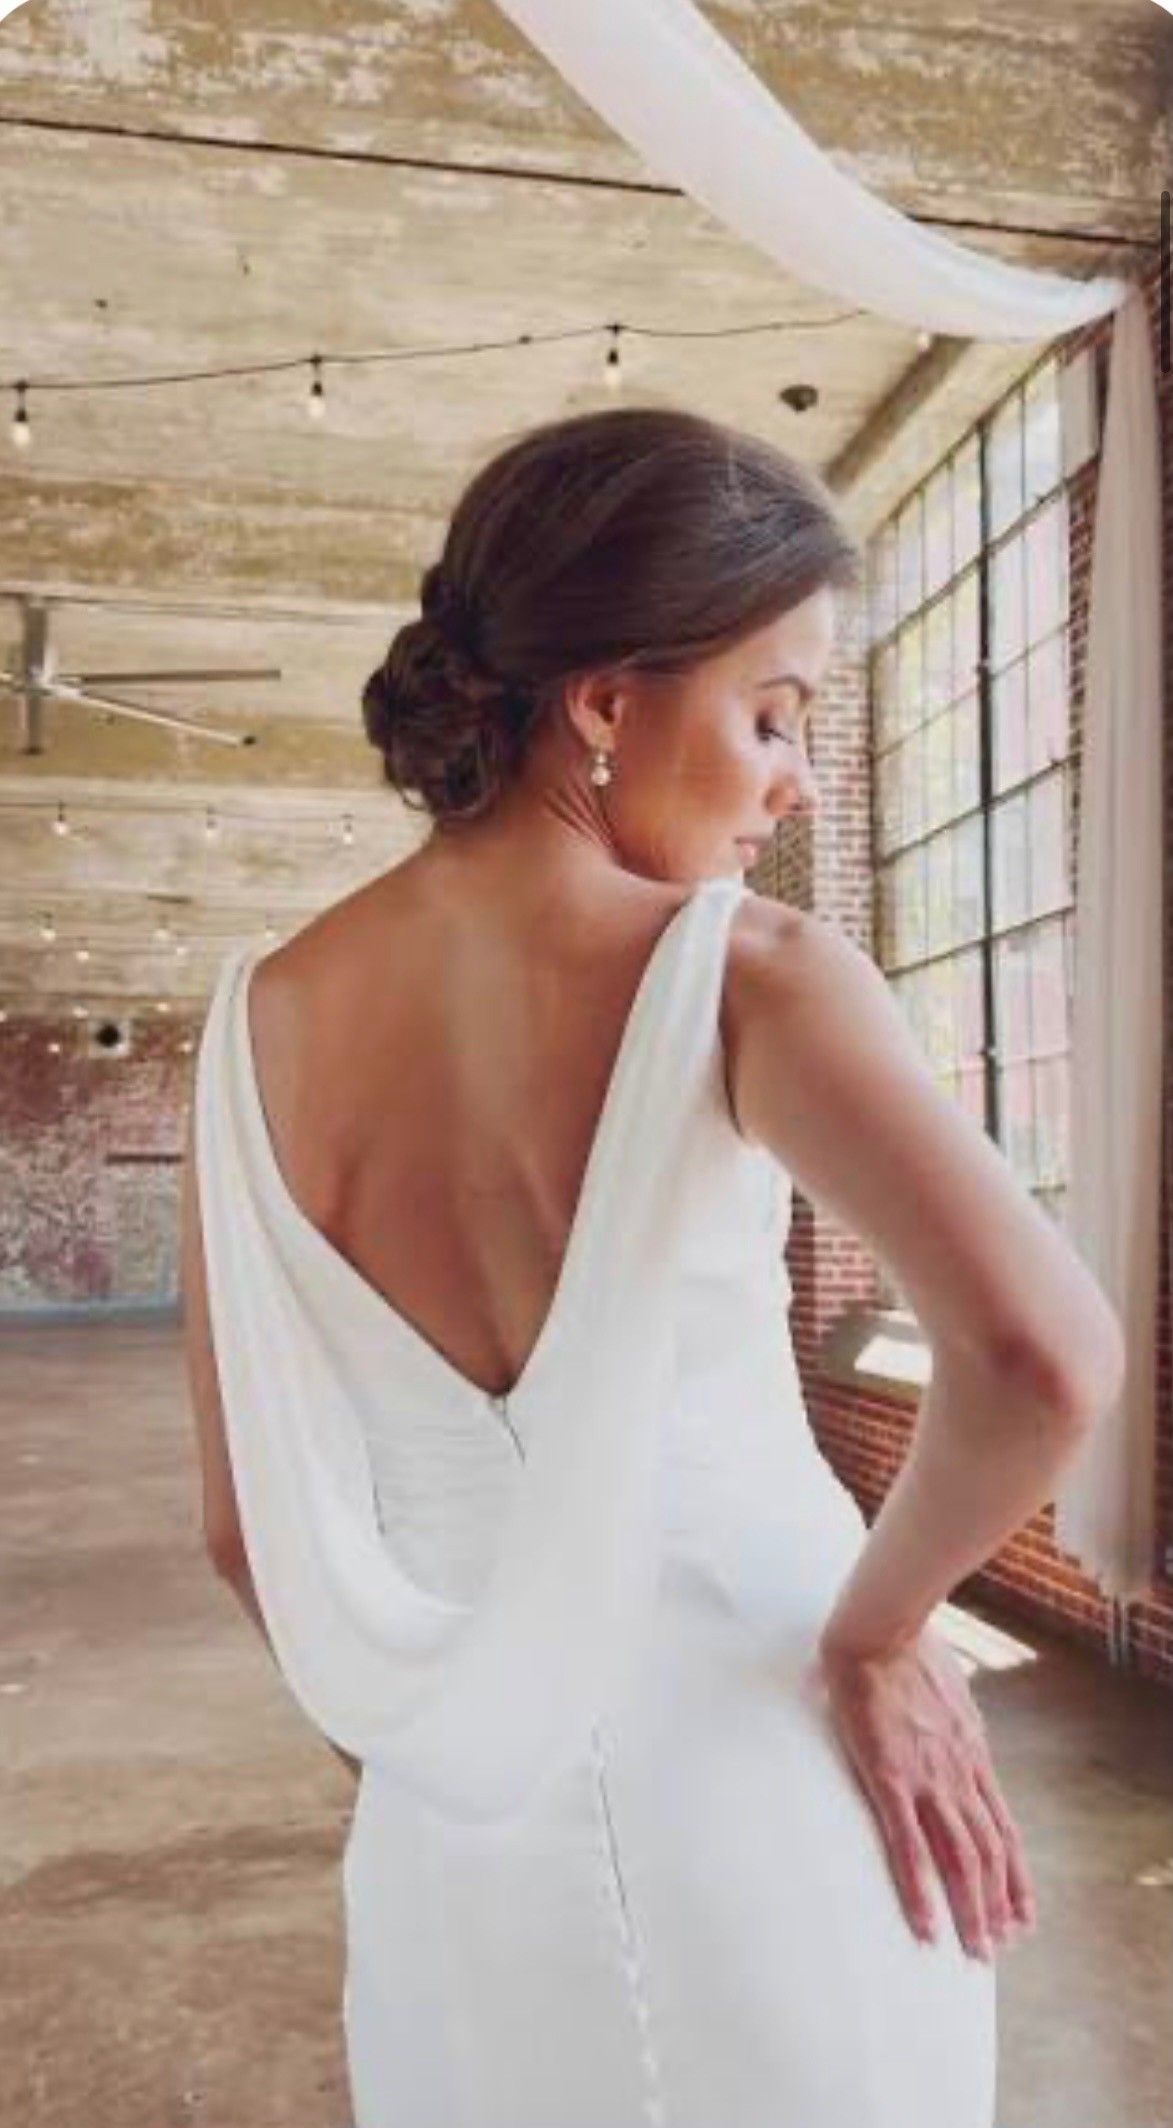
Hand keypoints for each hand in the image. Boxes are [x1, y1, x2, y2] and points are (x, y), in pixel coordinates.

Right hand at [805, 1622, 1036, 1960]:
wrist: (881, 1626)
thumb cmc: (908, 1649)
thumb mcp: (951, 1693)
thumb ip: (954, 1723)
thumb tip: (955, 1731)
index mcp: (972, 1754)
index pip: (1004, 1829)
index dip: (1016, 1876)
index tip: (1022, 1913)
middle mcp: (960, 1773)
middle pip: (990, 1854)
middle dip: (998, 1906)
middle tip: (999, 1948)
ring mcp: (927, 1778)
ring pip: (960, 1860)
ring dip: (971, 1911)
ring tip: (974, 1951)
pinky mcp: (889, 1776)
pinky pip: (908, 1847)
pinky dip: (919, 1892)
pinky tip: (925, 1926)